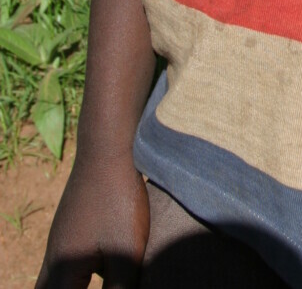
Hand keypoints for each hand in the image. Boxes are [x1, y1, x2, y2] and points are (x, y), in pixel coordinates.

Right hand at [35, 152, 148, 287]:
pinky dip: (73, 275)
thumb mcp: (126, 254)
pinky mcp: (71, 224)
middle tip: (90, 285)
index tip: (99, 288)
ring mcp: (60, 238)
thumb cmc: (118, 202)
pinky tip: (99, 266)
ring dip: (67, 286)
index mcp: (64, 270)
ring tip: (95, 280)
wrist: (107, 150)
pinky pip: (63, 262)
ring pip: (52, 278)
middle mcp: (54, 257)